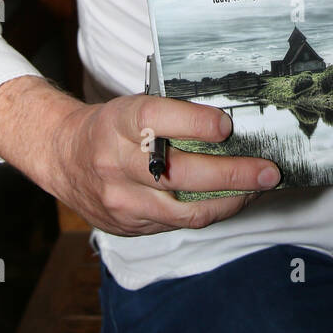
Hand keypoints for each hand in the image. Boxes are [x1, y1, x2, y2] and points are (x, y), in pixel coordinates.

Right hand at [51, 92, 281, 235]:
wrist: (64, 158)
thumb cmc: (110, 127)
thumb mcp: (131, 107)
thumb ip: (172, 115)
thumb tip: (229, 123)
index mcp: (118, 122)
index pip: (155, 120)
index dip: (193, 124)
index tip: (226, 126)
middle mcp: (116, 162)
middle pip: (180, 174)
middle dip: (233, 174)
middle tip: (268, 170)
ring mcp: (122, 200)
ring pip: (186, 210)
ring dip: (230, 201)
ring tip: (258, 189)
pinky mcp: (129, 225)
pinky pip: (179, 223)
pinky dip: (210, 212)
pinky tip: (231, 199)